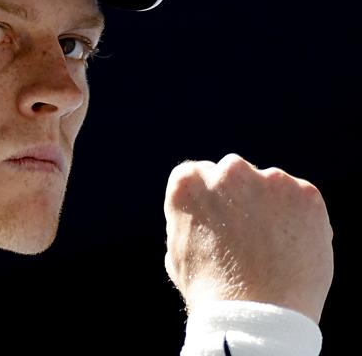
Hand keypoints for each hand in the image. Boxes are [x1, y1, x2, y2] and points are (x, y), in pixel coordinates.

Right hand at [163, 153, 332, 323]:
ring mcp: (270, 179)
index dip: (209, 201)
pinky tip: (291, 249)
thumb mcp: (179, 249)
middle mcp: (228, 171)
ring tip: (271, 249)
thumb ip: (190, 219)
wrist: (256, 315)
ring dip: (271, 206)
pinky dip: (300, 220)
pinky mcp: (306, 194)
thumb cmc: (210, 290)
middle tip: (246, 235)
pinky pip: (301, 200)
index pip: (198, 174)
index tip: (217, 222)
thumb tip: (204, 215)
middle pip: (235, 173)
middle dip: (240, 197)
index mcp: (188, 181)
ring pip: (271, 186)